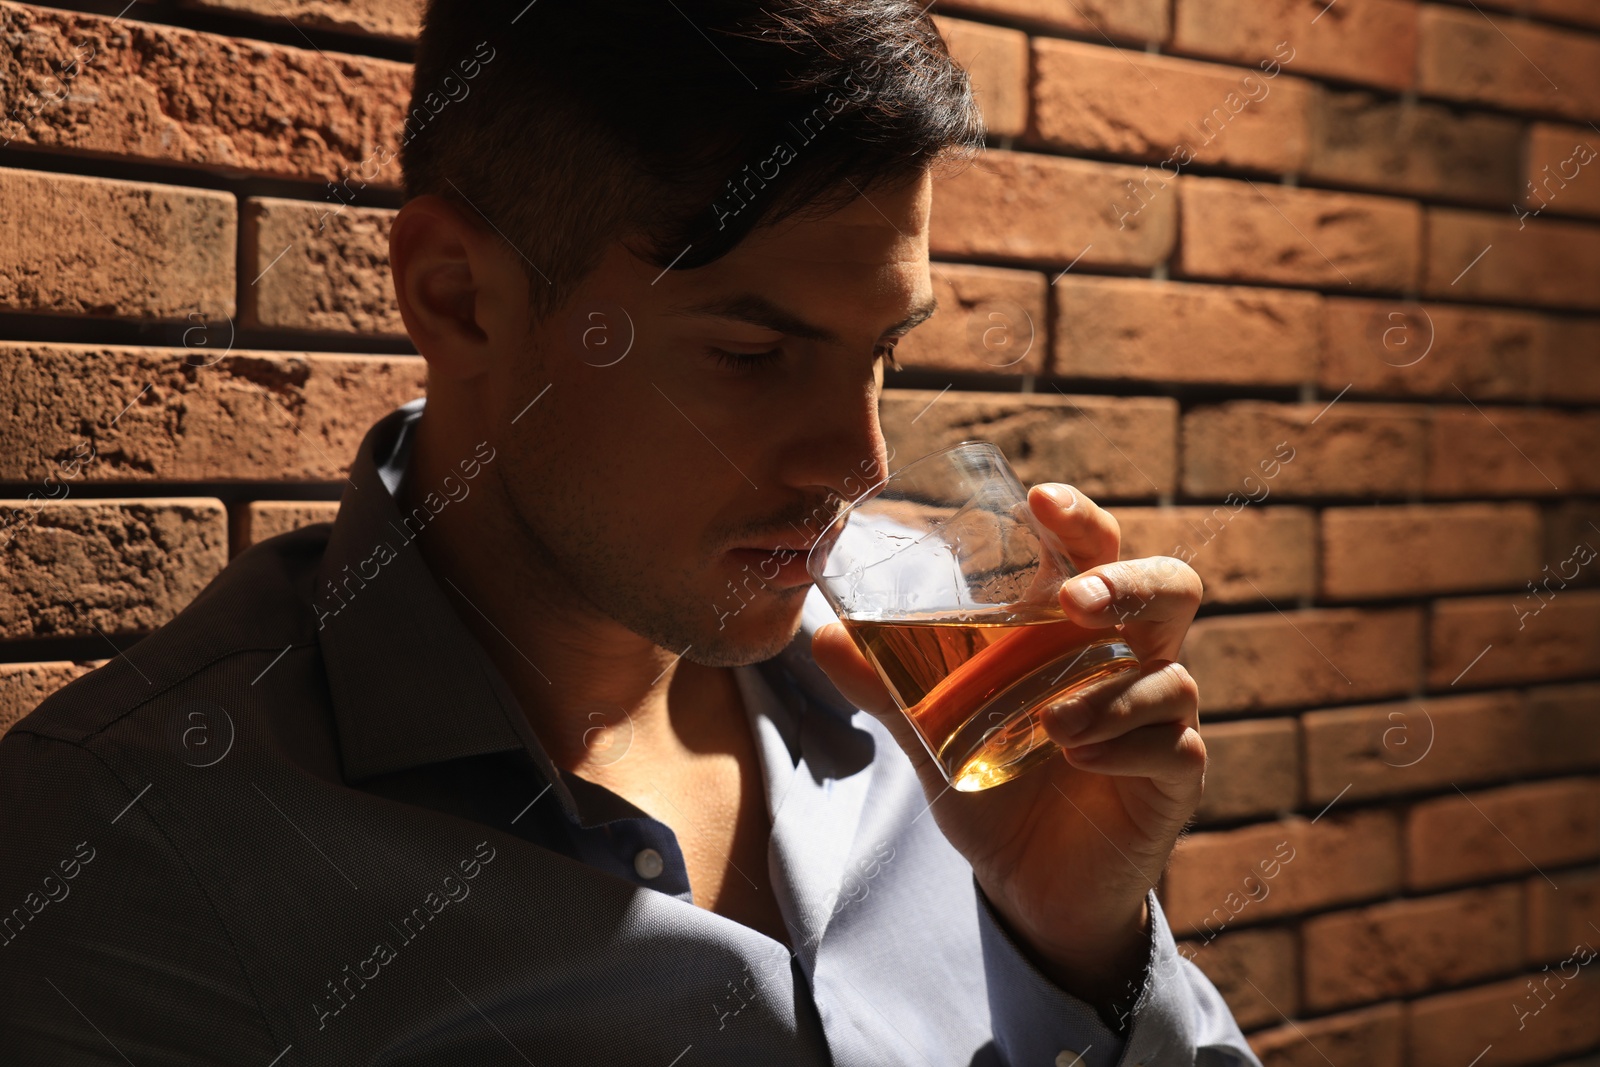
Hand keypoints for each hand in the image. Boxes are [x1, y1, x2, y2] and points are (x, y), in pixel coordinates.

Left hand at [811, 482, 1205, 1015]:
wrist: (1027, 884)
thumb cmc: (994, 781)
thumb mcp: (932, 730)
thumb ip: (889, 685)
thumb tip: (827, 633)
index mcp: (1077, 628)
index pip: (1096, 550)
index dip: (1079, 518)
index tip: (1041, 499)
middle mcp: (1130, 658)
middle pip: (1171, 586)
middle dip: (1130, 583)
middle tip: (1078, 602)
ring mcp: (1161, 717)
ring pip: (1171, 675)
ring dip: (1110, 693)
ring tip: (1053, 726)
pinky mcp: (1173, 779)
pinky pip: (1175, 745)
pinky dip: (1127, 746)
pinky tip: (1083, 760)